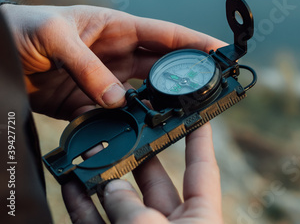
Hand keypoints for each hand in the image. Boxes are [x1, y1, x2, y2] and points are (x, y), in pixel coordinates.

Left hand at [1, 4, 223, 119]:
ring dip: (163, 104)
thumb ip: (86, 66)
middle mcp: (119, 54)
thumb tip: (117, 99)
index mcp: (118, 28)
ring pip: (146, 94)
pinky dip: (130, 124)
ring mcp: (106, 80)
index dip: (197, 42)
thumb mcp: (54, 37)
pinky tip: (142, 131)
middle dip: (190, 77)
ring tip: (183, 116)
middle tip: (214, 89)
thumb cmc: (23, 28)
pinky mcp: (90, 103)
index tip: (223, 51)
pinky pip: (118, 115)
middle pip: (164, 67)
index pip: (166, 34)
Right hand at [62, 123, 222, 223]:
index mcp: (199, 217)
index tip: (196, 112)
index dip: (198, 138)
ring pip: (121, 202)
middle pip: (155, 181)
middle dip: (136, 153)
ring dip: (101, 178)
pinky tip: (71, 186)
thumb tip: (111, 186)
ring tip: (86, 152)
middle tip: (123, 127)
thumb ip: (131, 205)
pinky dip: (82, 206)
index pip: (201, 167)